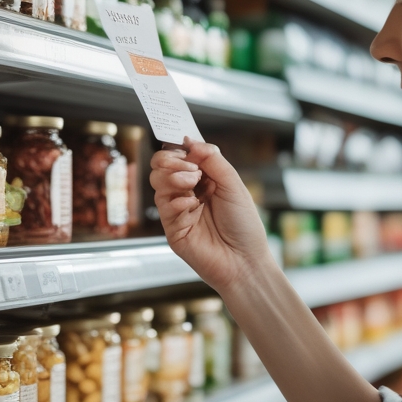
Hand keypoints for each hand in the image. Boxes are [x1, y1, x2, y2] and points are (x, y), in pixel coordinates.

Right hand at [150, 139, 272, 293]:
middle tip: (191, 169)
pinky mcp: (171, 229)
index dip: (178, 147)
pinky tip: (192, 207)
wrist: (244, 260)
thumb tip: (191, 141)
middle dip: (171, 161)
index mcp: (203, 180)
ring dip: (173, 177)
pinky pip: (163, 206)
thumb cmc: (244, 226)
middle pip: (161, 165)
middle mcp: (188, 192)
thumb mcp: (233, 185)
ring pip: (157, 182)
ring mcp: (178, 210)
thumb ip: (213, 160)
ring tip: (192, 185)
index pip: (180, 155)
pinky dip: (177, 201)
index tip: (183, 144)